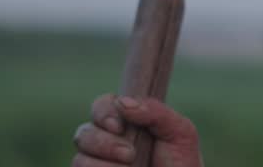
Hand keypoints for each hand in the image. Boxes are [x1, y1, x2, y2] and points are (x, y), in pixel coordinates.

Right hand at [72, 93, 203, 166]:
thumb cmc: (182, 162)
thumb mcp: (179, 131)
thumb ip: (156, 111)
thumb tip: (123, 102)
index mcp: (126, 122)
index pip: (101, 106)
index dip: (103, 113)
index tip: (119, 127)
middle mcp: (107, 142)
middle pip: (83, 133)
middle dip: (104, 143)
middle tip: (130, 154)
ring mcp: (100, 165)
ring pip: (80, 159)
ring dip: (105, 166)